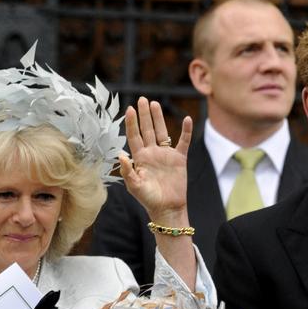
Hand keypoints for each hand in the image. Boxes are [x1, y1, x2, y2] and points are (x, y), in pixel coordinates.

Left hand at [120, 97, 191, 222]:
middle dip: (144, 115)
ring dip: (159, 118)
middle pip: (147, 130)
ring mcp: (166, 155)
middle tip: (142, 100)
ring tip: (154, 104)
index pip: (134, 136)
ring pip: (162, 132)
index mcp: (140, 158)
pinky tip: (187, 119)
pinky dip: (186, 131)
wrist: (167, 209)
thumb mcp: (135, 186)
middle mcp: (152, 154)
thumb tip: (120, 154)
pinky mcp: (179, 159)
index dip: (132, 123)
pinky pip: (183, 142)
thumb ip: (127, 171)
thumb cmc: (149, 199)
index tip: (129, 109)